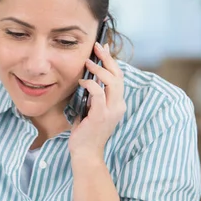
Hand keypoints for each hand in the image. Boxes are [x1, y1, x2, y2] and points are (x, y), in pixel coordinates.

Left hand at [68, 42, 125, 157]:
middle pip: (118, 76)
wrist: (86, 154)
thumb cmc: (85, 133)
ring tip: (88, 62)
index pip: (118, 78)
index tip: (103, 48)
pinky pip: (98, 94)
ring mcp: (111, 111)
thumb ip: (92, 97)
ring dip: (99, 69)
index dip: (112, 62)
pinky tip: (81, 82)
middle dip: (108, 59)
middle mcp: (118, 106)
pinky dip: (90, 85)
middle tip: (97, 46)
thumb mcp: (90, 110)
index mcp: (117, 104)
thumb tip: (85, 81)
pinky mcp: (101, 116)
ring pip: (112, 82)